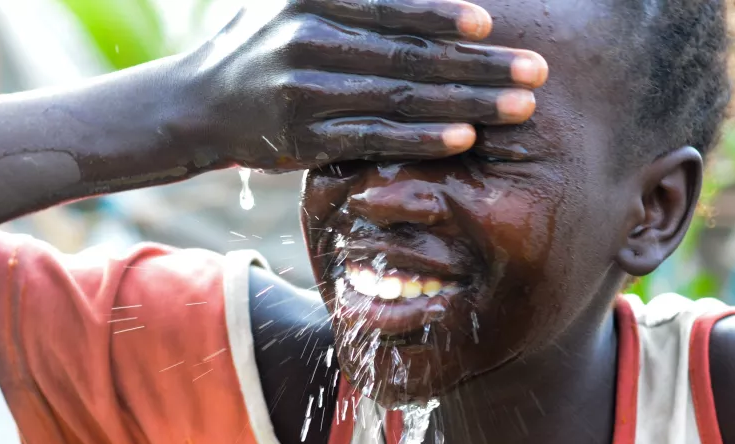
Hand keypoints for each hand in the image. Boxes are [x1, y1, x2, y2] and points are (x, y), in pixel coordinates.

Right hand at [163, 0, 546, 172]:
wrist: (198, 104)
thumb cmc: (272, 42)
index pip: (389, 6)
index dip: (439, 15)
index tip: (488, 23)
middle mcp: (306, 39)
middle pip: (409, 54)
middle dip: (480, 64)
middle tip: (535, 70)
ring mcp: (305, 92)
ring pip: (401, 98)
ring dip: (469, 103)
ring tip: (522, 106)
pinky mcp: (305, 139)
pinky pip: (375, 138)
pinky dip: (422, 139)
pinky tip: (465, 138)